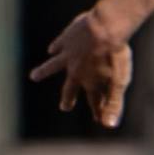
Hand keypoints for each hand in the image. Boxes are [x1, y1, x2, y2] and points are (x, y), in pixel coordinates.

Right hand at [30, 8, 132, 128]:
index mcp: (90, 82)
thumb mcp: (120, 81)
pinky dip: (55, 48)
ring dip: (44, 72)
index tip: (99, 119)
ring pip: (53, 66)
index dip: (98, 110)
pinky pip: (58, 45)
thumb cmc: (116, 55)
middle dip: (69, 98)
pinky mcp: (67, 38)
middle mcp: (76, 71)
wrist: (106, 28)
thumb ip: (115, 103)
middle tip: (65, 107)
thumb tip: (109, 126)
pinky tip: (51, 50)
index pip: (95, 101)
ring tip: (33, 77)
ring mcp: (69, 55)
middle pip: (71, 87)